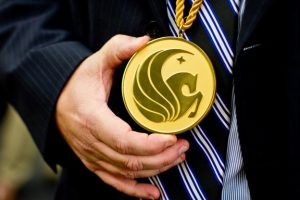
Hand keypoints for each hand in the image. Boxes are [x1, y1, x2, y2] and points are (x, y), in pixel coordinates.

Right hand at [55, 35, 188, 198]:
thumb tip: (145, 42)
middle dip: (161, 156)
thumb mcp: (96, 61)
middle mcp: (90, 143)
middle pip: (129, 160)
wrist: (55, 101)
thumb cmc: (78, 82)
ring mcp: (91, 156)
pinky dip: (135, 191)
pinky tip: (154, 193)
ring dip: (155, 169)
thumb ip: (119, 49)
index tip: (173, 137)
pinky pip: (114, 183)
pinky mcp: (94, 163)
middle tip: (184, 145)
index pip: (122, 139)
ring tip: (178, 157)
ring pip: (126, 173)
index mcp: (91, 118)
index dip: (150, 144)